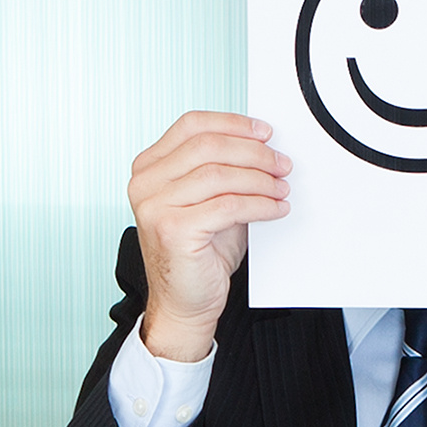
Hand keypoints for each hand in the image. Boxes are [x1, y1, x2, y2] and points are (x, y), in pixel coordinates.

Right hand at [125, 112, 290, 363]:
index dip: (232, 124)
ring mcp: (155, 206)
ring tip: (282, 188)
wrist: (184, 302)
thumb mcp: (210, 201)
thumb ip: (224, 171)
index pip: (191, 125)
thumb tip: (264, 148)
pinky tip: (275, 209)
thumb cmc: (198, 253)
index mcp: (149, 167)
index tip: (264, 132)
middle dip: (253, 152)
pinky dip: (259, 204)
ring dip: (259, 179)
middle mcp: (145, 183)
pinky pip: (228, 205)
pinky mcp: (173, 229)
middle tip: (281, 163)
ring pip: (219, 174)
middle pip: (207, 146)